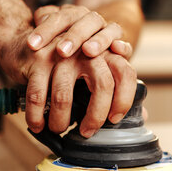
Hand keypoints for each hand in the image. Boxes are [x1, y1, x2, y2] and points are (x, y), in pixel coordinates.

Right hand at [0, 31, 136, 137]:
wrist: (30, 39)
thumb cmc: (67, 60)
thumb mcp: (94, 67)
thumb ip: (116, 86)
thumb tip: (142, 115)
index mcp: (106, 51)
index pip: (125, 73)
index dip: (123, 100)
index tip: (113, 119)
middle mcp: (87, 48)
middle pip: (102, 85)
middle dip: (95, 115)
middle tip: (86, 132)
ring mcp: (61, 53)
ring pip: (65, 95)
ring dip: (60, 120)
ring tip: (58, 129)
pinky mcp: (38, 59)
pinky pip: (38, 95)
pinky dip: (37, 116)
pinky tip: (37, 124)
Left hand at [27, 4, 132, 58]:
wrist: (98, 34)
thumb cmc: (67, 38)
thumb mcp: (54, 30)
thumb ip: (44, 24)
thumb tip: (35, 27)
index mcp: (72, 15)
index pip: (58, 17)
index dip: (45, 30)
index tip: (31, 45)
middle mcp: (91, 20)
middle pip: (83, 22)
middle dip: (72, 36)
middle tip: (60, 51)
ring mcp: (108, 32)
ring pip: (106, 31)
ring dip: (98, 40)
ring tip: (88, 51)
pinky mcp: (122, 46)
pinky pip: (125, 44)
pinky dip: (123, 46)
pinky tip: (117, 49)